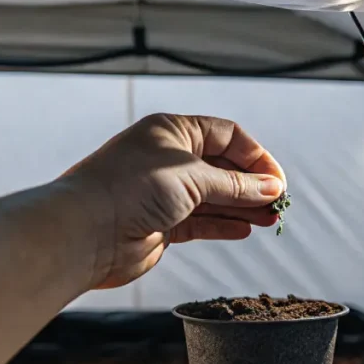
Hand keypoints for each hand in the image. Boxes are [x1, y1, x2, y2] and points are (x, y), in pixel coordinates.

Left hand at [58, 114, 285, 288]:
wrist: (85, 232)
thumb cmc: (129, 189)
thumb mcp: (192, 177)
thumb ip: (236, 185)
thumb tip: (272, 189)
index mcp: (173, 132)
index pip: (227, 136)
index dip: (256, 157)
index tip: (278, 181)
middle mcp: (169, 159)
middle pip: (224, 167)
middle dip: (253, 185)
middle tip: (279, 204)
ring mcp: (165, 192)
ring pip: (215, 197)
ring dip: (244, 207)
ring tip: (270, 219)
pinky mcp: (162, 223)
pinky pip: (202, 220)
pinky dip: (224, 224)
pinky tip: (245, 228)